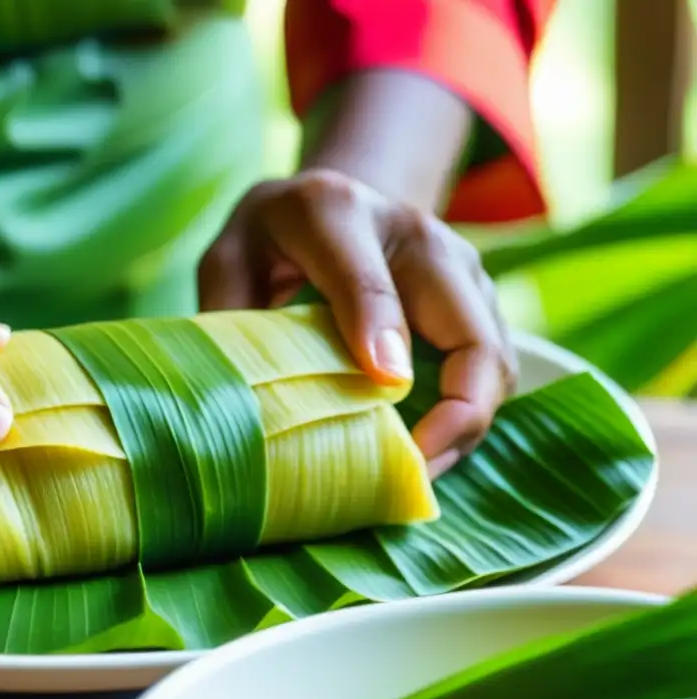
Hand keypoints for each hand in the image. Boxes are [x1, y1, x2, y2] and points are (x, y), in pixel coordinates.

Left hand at [198, 169, 516, 477]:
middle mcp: (417, 236)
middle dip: (457, 414)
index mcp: (337, 214)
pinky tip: (426, 450)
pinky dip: (468, 419)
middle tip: (412, 470)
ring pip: (494, 360)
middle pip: (469, 332)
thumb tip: (243, 396)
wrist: (332, 201)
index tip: (382, 388)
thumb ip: (231, 313)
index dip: (378, 333)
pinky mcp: (479, 301)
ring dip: (466, 427)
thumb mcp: (230, 259)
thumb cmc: (271, 241)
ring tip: (416, 473)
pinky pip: (493, 370)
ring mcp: (461, 268)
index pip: (366, 282)